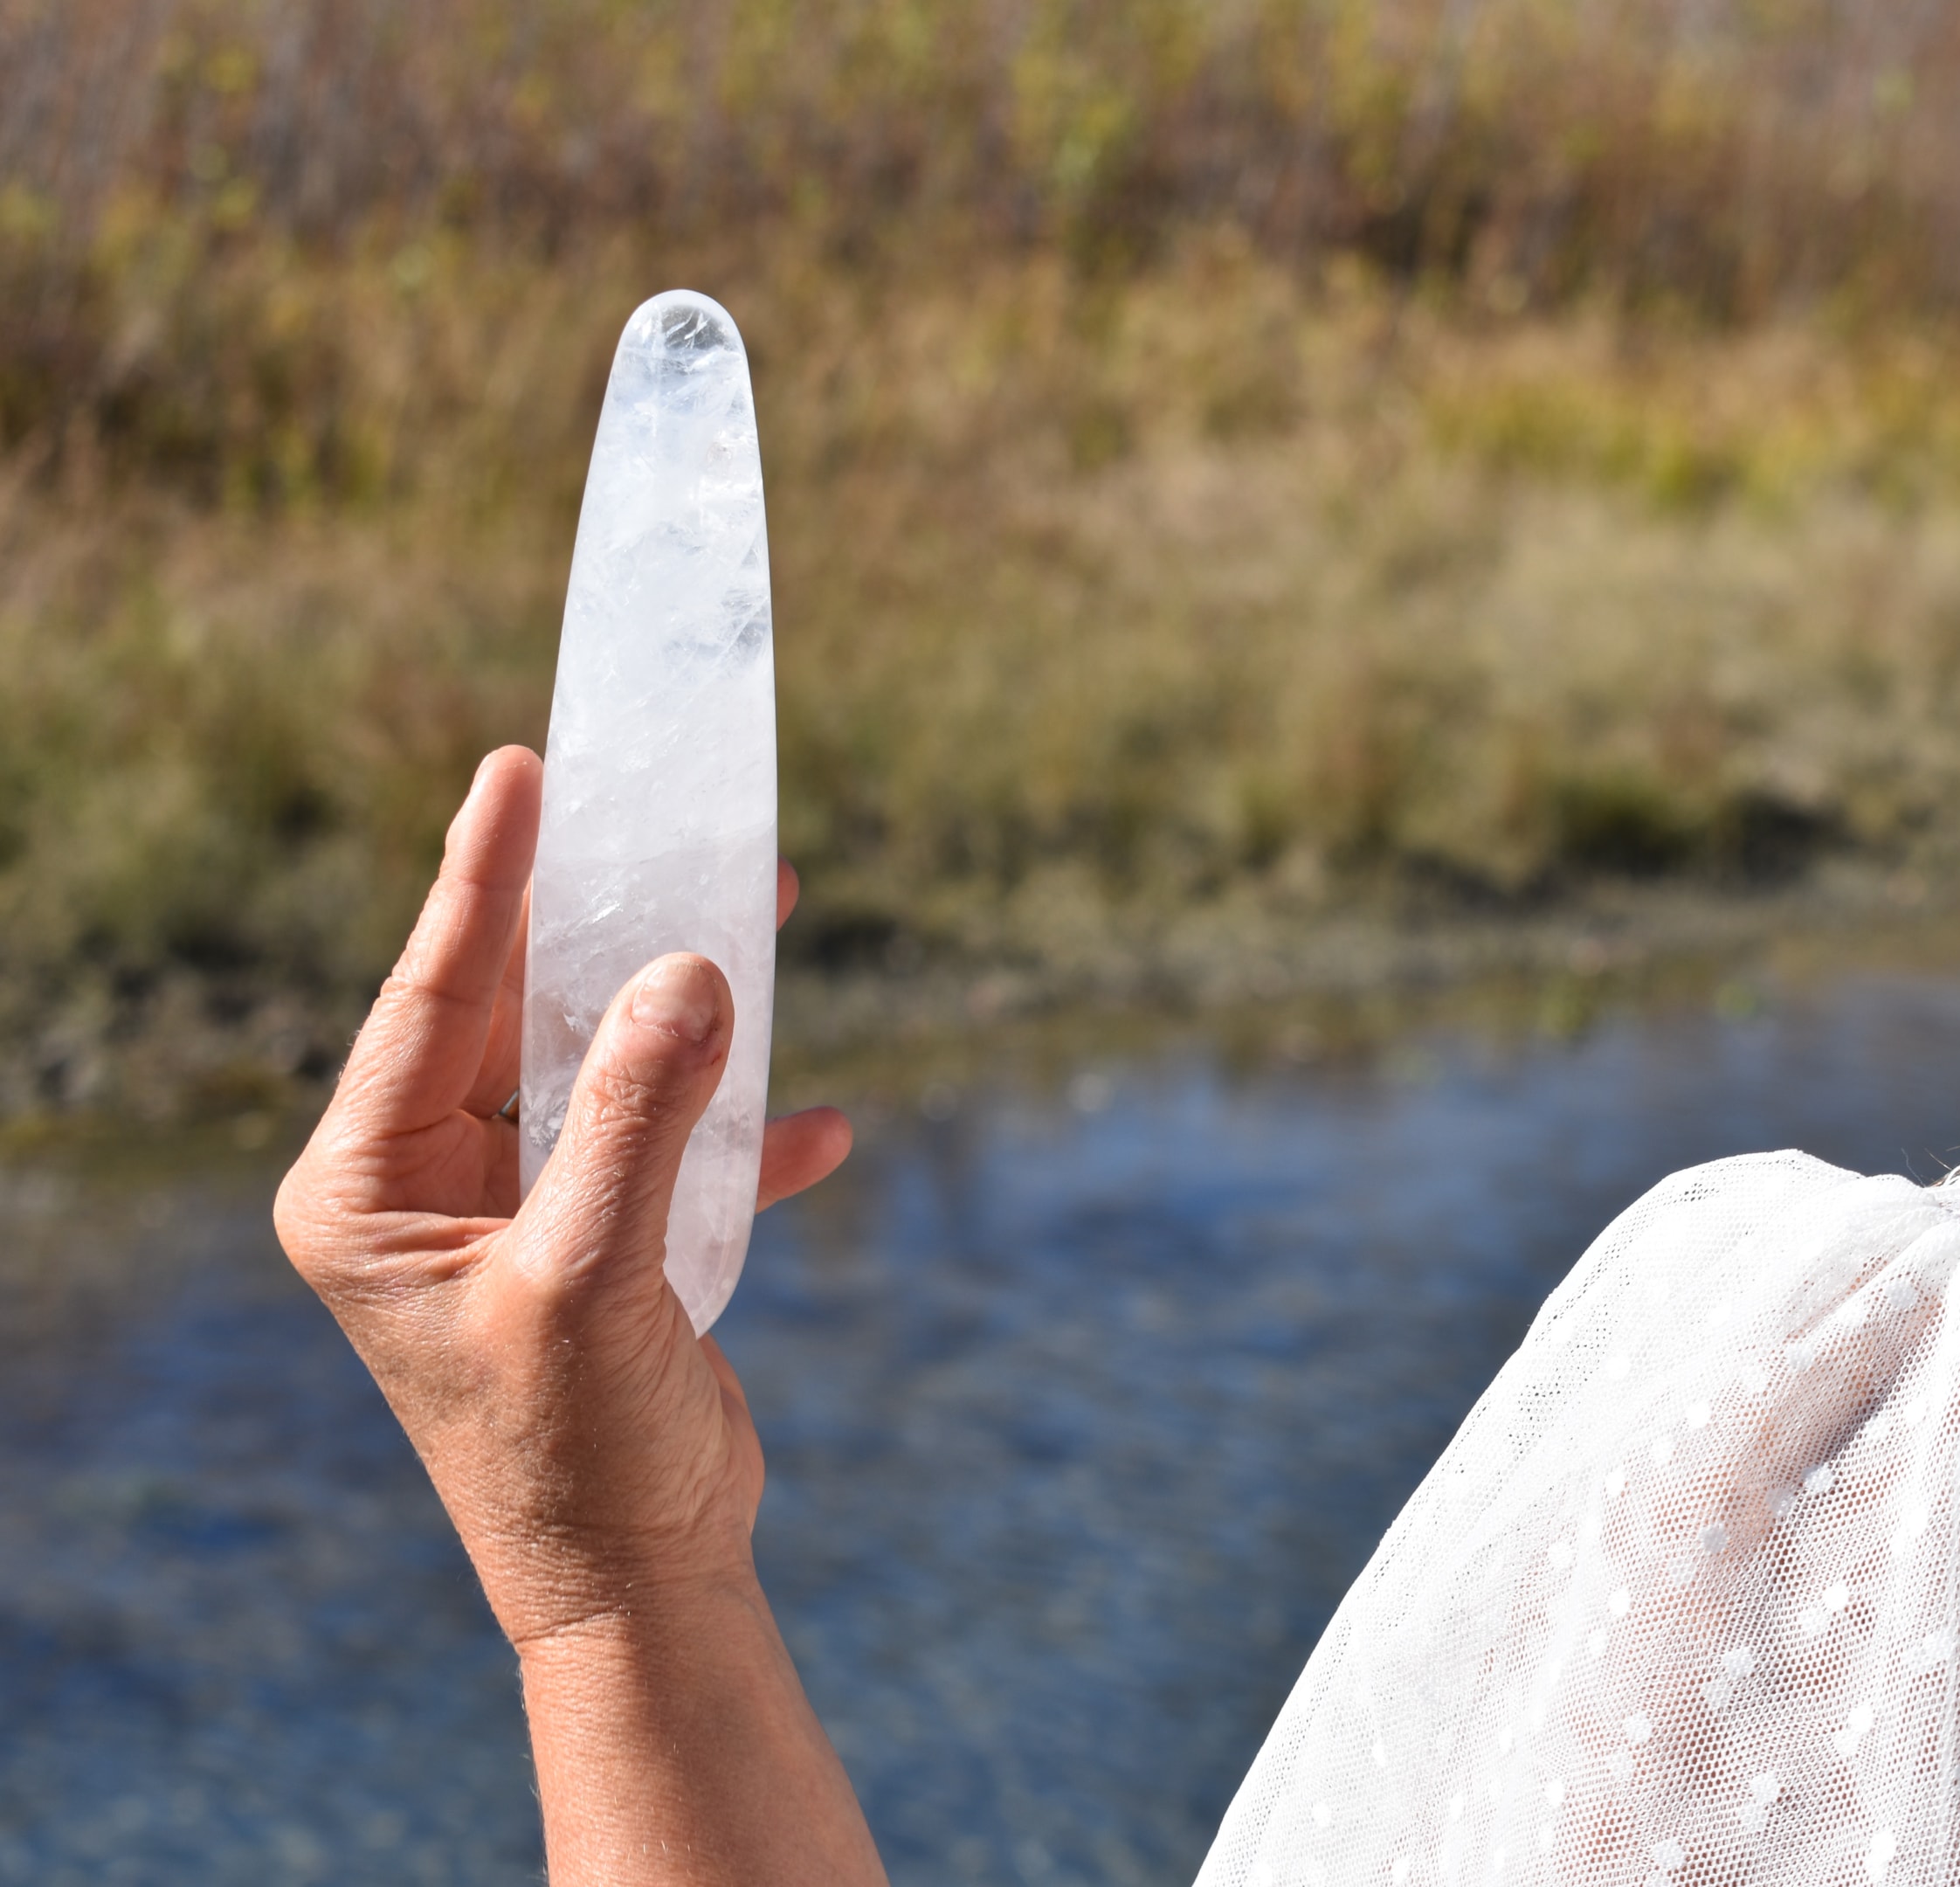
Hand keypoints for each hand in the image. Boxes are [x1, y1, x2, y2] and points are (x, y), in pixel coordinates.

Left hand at [275, 746, 883, 1883]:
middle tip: (657, 811)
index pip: (428, 996)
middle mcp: (429, 1184)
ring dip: (688, 1011)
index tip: (524, 768)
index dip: (484, 877)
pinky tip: (814, 1128)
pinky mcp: (599, 1243)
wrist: (638, 1585)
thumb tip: (689, 968)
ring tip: (759, 906)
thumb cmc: (576, 1454)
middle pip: (519, 1009)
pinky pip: (668, 1148)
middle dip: (604, 924)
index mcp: (371, 1187)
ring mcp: (516, 1210)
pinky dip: (740, 1135)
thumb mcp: (596, 1274)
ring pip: (602, 1062)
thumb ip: (637, 1114)